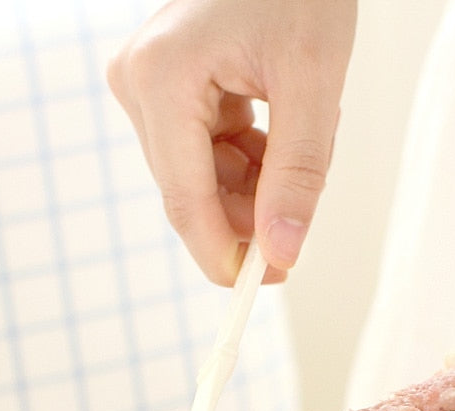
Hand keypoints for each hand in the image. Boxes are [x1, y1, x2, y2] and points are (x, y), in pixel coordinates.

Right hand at [108, 0, 356, 284]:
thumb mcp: (313, 83)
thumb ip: (298, 174)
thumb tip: (280, 253)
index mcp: (162, 80)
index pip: (186, 201)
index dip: (224, 255)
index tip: (263, 286)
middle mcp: (141, 87)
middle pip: (195, 195)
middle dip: (253, 214)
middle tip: (304, 211)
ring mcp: (152, 91)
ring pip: (208, 182)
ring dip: (262, 183)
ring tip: (305, 136)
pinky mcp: (172, 95)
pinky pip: (213, 157)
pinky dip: (257, 161)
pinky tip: (284, 128)